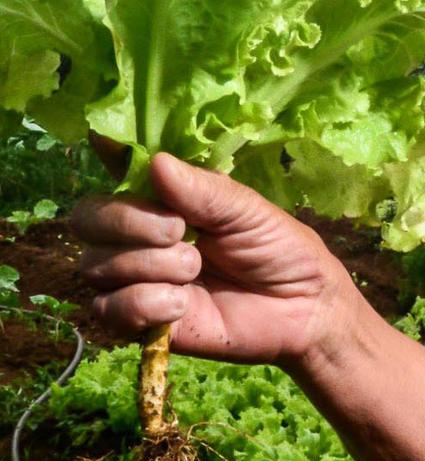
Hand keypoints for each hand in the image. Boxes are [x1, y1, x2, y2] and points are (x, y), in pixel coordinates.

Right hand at [71, 153, 355, 367]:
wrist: (301, 309)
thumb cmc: (278, 248)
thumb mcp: (247, 210)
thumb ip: (202, 190)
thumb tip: (156, 162)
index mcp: (165, 197)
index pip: (116, 169)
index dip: (105, 152)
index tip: (102, 139)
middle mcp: (139, 234)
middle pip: (88, 218)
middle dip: (130, 222)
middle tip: (180, 231)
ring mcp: (135, 277)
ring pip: (97, 264)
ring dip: (152, 266)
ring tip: (198, 270)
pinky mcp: (139, 321)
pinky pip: (108, 308)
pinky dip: (144, 303)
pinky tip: (181, 305)